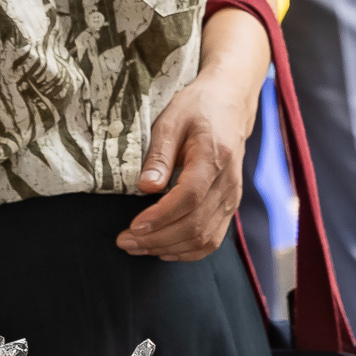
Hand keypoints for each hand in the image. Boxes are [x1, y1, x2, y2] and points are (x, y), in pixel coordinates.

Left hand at [118, 65, 255, 260]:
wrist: (230, 103)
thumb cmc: (198, 108)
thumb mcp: (171, 120)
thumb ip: (159, 155)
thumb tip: (145, 188)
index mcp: (215, 158)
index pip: (189, 197)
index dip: (161, 216)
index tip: (133, 226)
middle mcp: (228, 183)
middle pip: (195, 224)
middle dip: (156, 238)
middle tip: (124, 241)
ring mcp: (232, 197)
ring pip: (204, 238)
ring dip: (168, 248)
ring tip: (136, 247)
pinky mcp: (229, 206)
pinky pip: (212, 239)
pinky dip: (187, 251)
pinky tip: (162, 249)